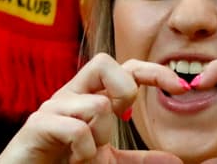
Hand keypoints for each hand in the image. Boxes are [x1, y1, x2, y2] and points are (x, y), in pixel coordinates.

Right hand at [0, 53, 185, 162]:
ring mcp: (52, 108)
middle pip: (104, 63)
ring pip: (98, 104)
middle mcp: (69, 95)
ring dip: (101, 137)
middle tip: (121, 122)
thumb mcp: (105, 161)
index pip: (121, 68)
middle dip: (124, 90)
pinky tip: (73, 159)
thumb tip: (175, 160)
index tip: (179, 88)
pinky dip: (85, 152)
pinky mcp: (38, 125)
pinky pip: (78, 130)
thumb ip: (136, 159)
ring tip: (85, 156)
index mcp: (87, 99)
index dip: (151, 71)